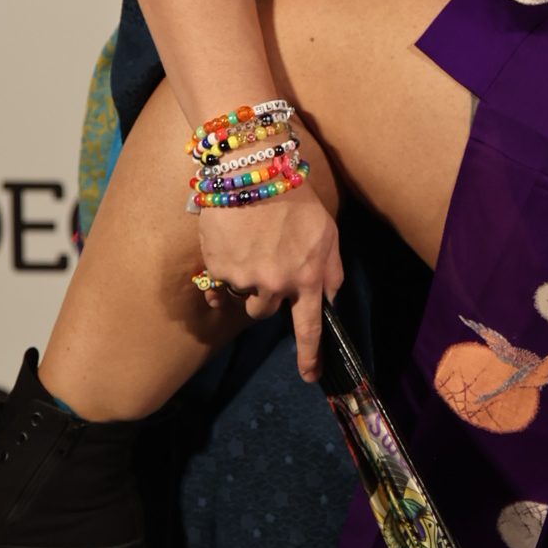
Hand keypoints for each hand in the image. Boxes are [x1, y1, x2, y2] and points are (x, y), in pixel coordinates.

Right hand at [195, 185, 342, 382]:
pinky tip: (227, 249)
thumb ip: (331, 271)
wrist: (252, 171)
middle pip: (263, 313)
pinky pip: (216, 285)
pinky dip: (221, 272)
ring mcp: (243, 279)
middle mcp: (274, 285)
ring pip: (240, 297)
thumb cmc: (296, 200)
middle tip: (265, 264)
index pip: (309, 329)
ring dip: (243, 282)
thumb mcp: (327, 234)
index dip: (309, 357)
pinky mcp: (217, 268)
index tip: (309, 377)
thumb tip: (329, 301)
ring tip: (248, 247)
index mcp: (306, 278)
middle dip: (264, 296)